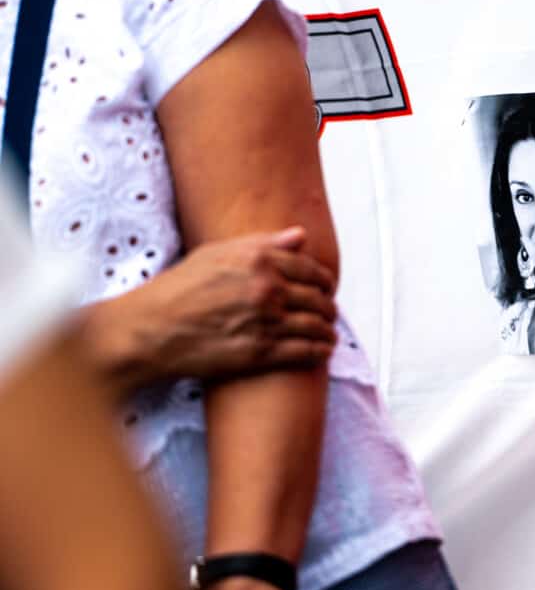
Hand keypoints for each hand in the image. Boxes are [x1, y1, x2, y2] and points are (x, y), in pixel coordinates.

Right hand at [83, 226, 337, 395]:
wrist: (150, 329)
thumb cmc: (178, 288)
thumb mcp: (217, 254)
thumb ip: (264, 244)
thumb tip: (301, 236)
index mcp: (259, 260)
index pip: (312, 269)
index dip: (325, 281)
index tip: (327, 288)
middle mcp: (268, 288)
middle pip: (319, 299)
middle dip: (328, 307)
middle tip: (329, 313)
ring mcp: (267, 321)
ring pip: (317, 326)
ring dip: (328, 331)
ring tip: (329, 335)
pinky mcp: (261, 353)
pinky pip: (306, 352)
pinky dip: (320, 351)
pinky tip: (322, 351)